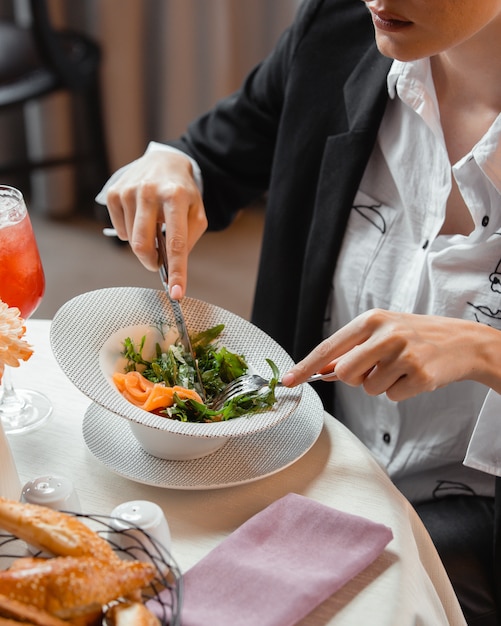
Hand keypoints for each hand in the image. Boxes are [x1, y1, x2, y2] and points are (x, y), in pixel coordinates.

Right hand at [105, 150, 207, 297]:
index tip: (176, 294)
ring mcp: (128, 191)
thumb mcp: (196, 212)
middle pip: (143, 245)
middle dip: (151, 261)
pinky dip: (130, 233)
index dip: (176, 271)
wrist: (164, 161)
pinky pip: (120, 231)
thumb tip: (171, 265)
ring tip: (153, 226)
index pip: (176, 243)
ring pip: (131, 240)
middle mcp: (149, 192)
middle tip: (158, 262)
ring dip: (143, 244)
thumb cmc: (182, 192)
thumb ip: (188, 239)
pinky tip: (139, 218)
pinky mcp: (113, 193)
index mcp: (175, 197)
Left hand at [282, 308, 500, 400]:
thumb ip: (352, 350)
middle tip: (375, 368)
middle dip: (354, 379)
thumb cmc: (414, 335)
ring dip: (381, 385)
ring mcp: (404, 355)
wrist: (461, 340)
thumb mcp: (381, 332)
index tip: (288, 381)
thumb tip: (323, 372)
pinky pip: (392, 397)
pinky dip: (400, 392)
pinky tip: (414, 375)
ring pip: (369, 389)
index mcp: (371, 320)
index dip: (306, 366)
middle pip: (345, 374)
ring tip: (401, 367)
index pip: (329, 348)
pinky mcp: (420, 375)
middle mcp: (386, 334)